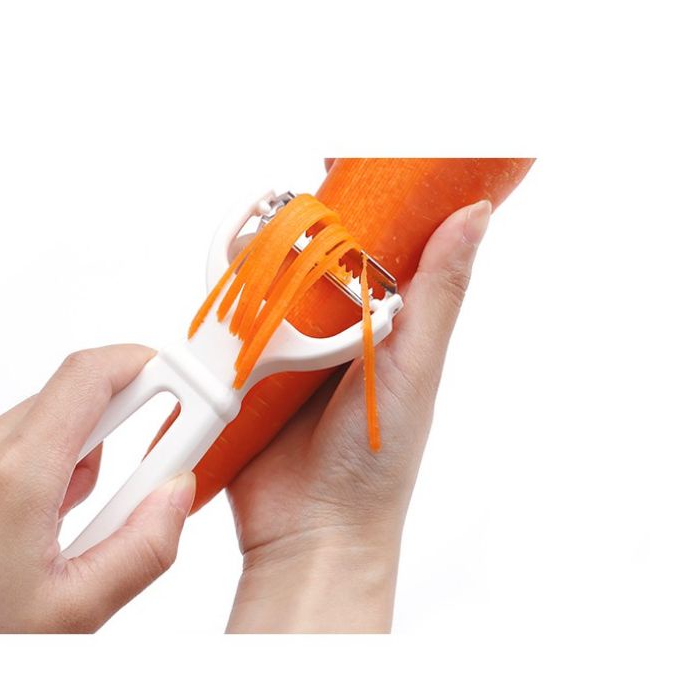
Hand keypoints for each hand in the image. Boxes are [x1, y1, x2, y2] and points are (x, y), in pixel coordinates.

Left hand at [0, 345, 194, 632]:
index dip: (144, 365)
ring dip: (81, 458)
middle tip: (154, 469)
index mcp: (12, 475)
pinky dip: (45, 470)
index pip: (89, 375)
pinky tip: (42, 528)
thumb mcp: (77, 610)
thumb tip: (178, 491)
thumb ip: (146, 545)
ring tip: (78, 529)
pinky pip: (11, 447)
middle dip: (122, 427)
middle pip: (71, 400)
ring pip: (44, 426)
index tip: (181, 381)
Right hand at [226, 198, 491, 631]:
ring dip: (258, 260)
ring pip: (266, 287)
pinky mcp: (242, 376)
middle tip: (296, 188)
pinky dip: (223, 307)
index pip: (378, 245)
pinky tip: (220, 284)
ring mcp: (283, 353)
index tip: (354, 159)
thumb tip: (474, 216)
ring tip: (254, 231)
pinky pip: (228, 329)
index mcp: (382, 326)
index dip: (369, 199)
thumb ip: (436, 295)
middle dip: (302, 220)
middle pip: (314, 257)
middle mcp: (332, 334)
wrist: (311, 534)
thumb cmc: (375, 464)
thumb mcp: (413, 371)